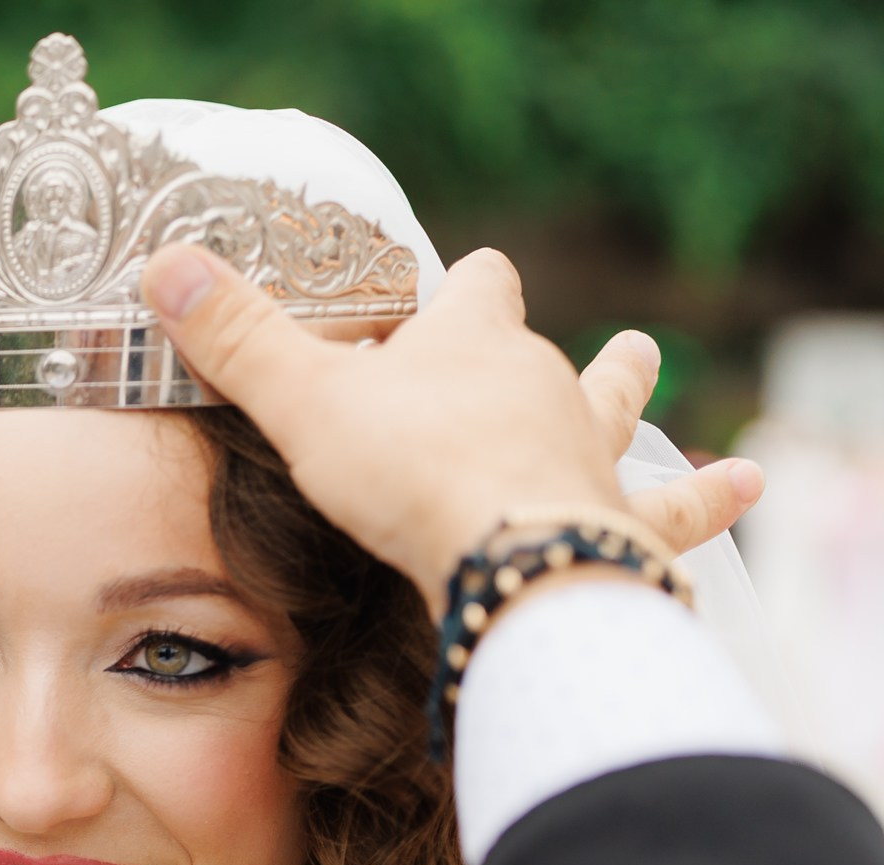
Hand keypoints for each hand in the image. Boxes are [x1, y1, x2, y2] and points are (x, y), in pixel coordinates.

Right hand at [140, 245, 755, 611]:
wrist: (509, 557)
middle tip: (499, 323)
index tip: (444, 292)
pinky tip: (740, 484)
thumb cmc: (407, 473)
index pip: (474, 285)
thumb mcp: (300, 402)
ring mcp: (589, 450)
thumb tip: (164, 266)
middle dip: (532, 344)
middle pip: (543, 343)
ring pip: (616, 404)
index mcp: (471, 342)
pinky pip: (678, 503)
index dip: (459, 287)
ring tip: (641, 363)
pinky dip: (706, 496)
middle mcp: (542, 384)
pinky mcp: (624, 518)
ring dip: (626, 388)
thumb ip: (235, 341)